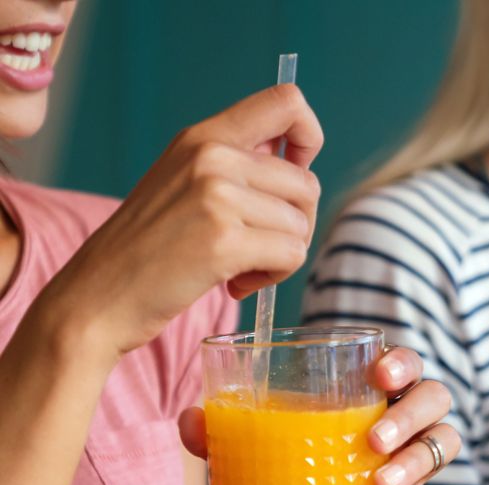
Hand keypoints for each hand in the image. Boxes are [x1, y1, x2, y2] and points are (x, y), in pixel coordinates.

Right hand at [35, 84, 323, 366]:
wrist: (96, 296)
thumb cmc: (148, 249)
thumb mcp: (184, 183)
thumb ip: (235, 166)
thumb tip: (300, 167)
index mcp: (204, 136)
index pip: (287, 102)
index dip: (308, 139)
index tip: (295, 173)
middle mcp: (212, 156)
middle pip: (307, 184)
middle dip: (297, 224)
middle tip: (259, 248)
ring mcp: (217, 196)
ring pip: (301, 225)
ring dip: (282, 255)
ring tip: (239, 267)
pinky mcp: (224, 240)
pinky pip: (292, 255)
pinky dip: (274, 276)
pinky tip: (236, 283)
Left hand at [179, 346, 455, 484]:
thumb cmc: (291, 474)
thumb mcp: (259, 450)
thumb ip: (227, 432)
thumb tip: (192, 419)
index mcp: (374, 396)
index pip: (405, 365)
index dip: (402, 363)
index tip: (380, 376)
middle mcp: (406, 424)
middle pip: (436, 399)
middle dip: (410, 415)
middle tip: (372, 440)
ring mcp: (418, 468)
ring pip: (446, 445)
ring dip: (418, 461)